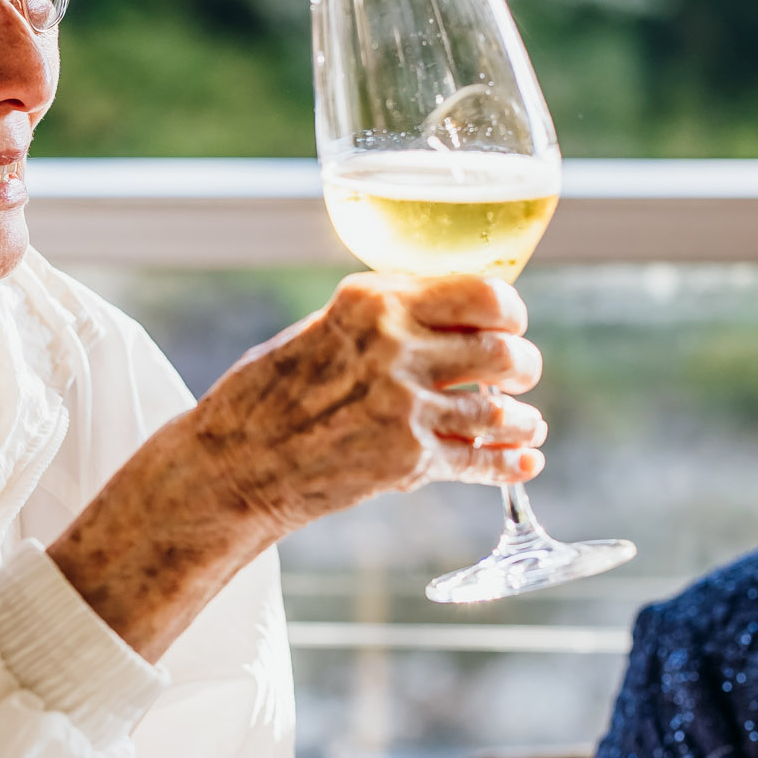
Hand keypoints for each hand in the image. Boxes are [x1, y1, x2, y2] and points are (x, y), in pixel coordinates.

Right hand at [189, 272, 545, 534]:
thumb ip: (380, 321)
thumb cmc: (262, 396)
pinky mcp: (408, 460)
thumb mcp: (318, 331)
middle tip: (518, 373)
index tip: (509, 322)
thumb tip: (439, 318)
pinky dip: (511, 464)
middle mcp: (395, 347)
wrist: (231, 466)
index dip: (508, 310)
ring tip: (525, 421)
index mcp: (371, 302)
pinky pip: (481, 460)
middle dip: (521, 364)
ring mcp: (405, 406)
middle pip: (502, 350)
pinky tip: (526, 462)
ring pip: (500, 408)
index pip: (479, 291)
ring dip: (521, 418)